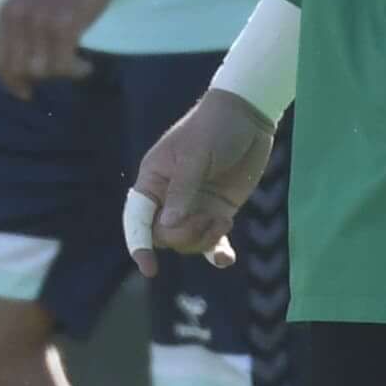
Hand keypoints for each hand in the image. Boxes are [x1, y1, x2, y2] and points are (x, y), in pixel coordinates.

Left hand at [0, 0, 115, 97]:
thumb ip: (21, 24)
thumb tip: (22, 61)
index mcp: (7, 12)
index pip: (0, 60)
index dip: (11, 82)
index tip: (25, 92)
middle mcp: (19, 18)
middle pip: (19, 70)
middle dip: (37, 80)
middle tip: (56, 77)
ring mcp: (41, 22)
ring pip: (43, 70)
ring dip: (61, 74)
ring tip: (76, 66)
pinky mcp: (64, 27)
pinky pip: (65, 65)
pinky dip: (76, 71)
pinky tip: (86, 66)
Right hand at [123, 89, 276, 274]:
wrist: (247, 116)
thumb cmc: (214, 128)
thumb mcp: (196, 156)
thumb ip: (183, 191)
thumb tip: (168, 226)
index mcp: (154, 180)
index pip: (137, 218)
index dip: (138, 244)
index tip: (148, 269)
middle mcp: (169, 198)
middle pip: (164, 236)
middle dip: (184, 236)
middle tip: (209, 220)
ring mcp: (195, 206)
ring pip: (188, 242)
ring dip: (204, 240)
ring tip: (223, 222)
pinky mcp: (217, 210)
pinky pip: (212, 241)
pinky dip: (217, 252)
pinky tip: (226, 258)